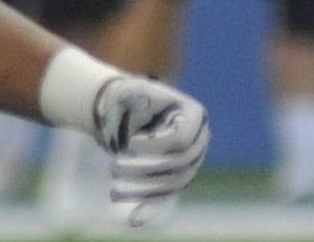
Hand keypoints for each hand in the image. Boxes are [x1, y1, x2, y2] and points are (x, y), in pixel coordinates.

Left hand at [91, 74, 210, 226]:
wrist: (125, 110)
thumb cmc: (129, 98)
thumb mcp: (132, 95)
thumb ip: (136, 104)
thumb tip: (137, 115)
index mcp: (195, 115)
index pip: (181, 140)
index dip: (156, 146)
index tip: (129, 144)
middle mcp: (199, 140)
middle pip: (179, 164)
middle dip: (145, 169)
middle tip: (113, 167)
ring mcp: (191, 161)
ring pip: (173, 183)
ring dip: (143, 189)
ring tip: (114, 189)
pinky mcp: (177, 177)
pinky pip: (167, 195)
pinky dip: (151, 206)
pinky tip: (133, 219)